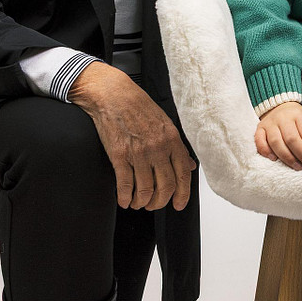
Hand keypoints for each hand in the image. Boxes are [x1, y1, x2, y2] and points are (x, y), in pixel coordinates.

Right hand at [69, 62, 195, 210]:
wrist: (113, 95)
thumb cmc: (138, 106)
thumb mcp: (165, 123)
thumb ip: (177, 146)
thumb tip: (189, 164)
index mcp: (172, 139)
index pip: (183, 174)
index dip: (182, 194)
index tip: (178, 204)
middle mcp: (158, 147)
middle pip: (165, 186)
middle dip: (159, 202)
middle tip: (153, 205)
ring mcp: (139, 152)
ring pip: (145, 190)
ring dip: (142, 202)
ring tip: (138, 203)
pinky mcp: (119, 155)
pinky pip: (125, 184)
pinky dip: (125, 197)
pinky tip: (124, 200)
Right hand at [256, 101, 301, 169]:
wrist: (280, 105)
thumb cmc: (297, 117)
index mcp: (299, 114)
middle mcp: (283, 117)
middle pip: (292, 140)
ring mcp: (270, 123)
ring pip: (276, 143)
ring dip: (287, 158)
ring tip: (297, 166)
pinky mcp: (260, 128)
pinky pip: (259, 141)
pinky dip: (265, 151)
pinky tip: (274, 159)